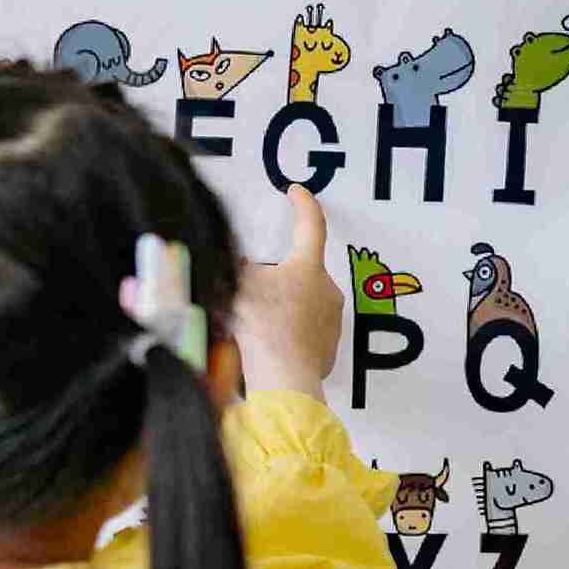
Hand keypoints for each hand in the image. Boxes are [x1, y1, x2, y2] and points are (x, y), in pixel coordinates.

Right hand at [230, 185, 340, 399]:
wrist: (282, 377)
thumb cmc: (261, 325)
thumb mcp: (237, 285)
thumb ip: (237, 267)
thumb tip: (237, 262)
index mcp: (307, 267)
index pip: (309, 225)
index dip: (301, 204)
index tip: (296, 191)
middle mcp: (327, 289)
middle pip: (299, 274)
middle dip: (277, 280)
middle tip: (250, 296)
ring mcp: (332, 320)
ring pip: (301, 306)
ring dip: (280, 311)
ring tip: (254, 330)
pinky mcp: (329, 348)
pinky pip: (304, 335)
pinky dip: (287, 337)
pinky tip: (267, 349)